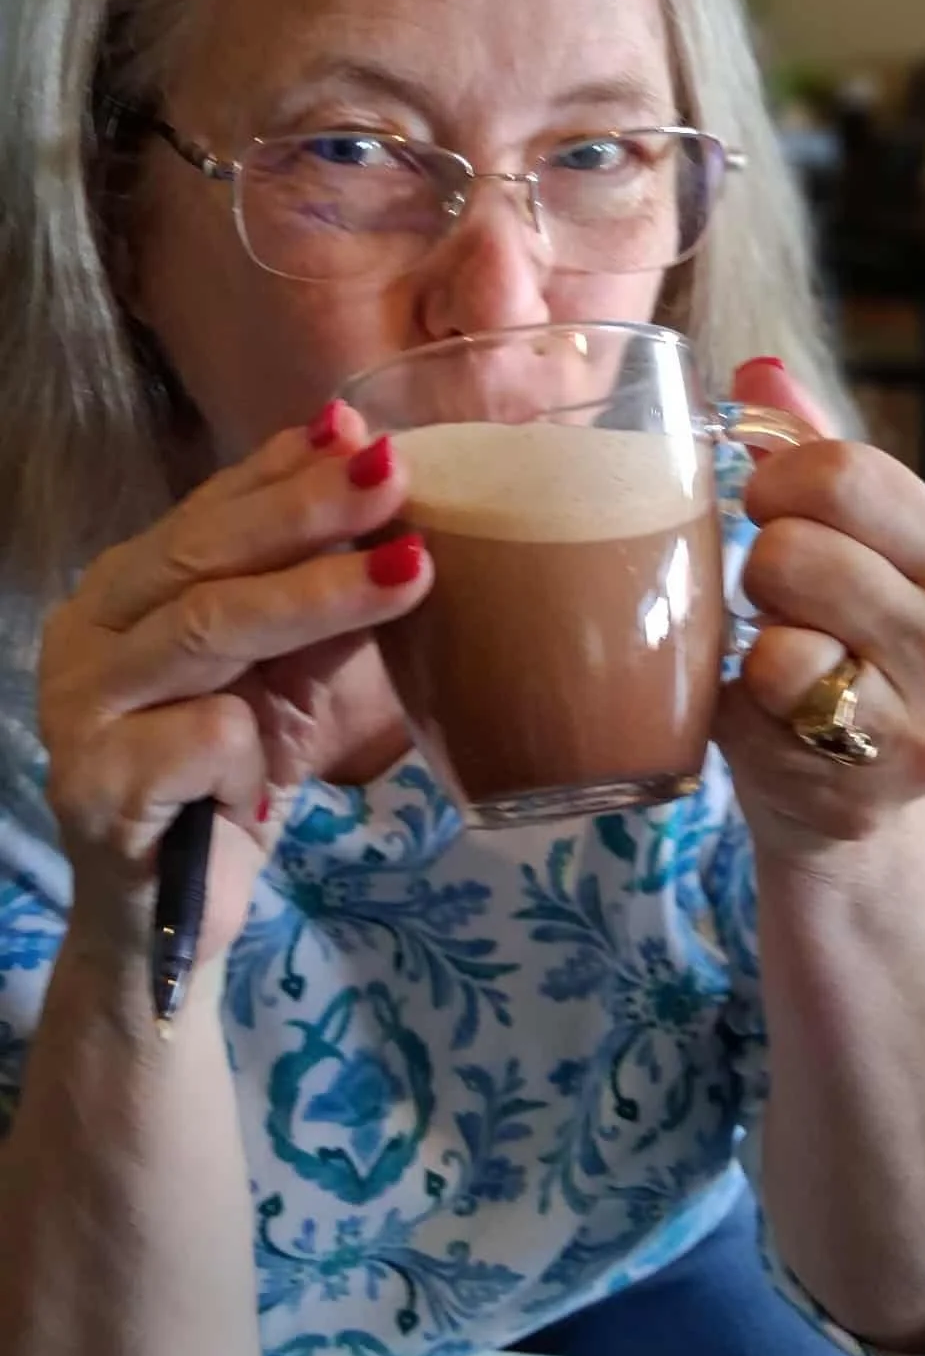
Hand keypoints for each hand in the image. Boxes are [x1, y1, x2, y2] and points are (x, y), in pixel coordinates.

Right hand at [39, 408, 430, 965]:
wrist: (164, 925)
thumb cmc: (225, 785)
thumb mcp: (284, 680)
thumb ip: (318, 601)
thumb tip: (385, 494)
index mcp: (122, 595)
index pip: (205, 513)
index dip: (282, 471)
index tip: (361, 429)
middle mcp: (87, 636)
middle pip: (205, 556)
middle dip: (308, 511)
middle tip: (394, 475)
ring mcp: (80, 707)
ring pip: (208, 627)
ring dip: (318, 596)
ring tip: (412, 569)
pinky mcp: (97, 783)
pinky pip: (206, 734)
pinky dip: (256, 752)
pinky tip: (266, 789)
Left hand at [715, 359, 924, 862]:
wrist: (859, 795)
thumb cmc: (855, 642)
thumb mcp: (862, 542)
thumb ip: (814, 451)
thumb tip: (759, 371)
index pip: (847, 474)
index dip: (778, 481)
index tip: (770, 505)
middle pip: (794, 552)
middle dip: (763, 567)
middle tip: (780, 598)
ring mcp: (918, 719)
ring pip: (778, 638)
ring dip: (757, 639)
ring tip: (781, 653)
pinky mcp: (860, 782)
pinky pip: (759, 708)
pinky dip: (742, 702)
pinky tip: (772, 712)